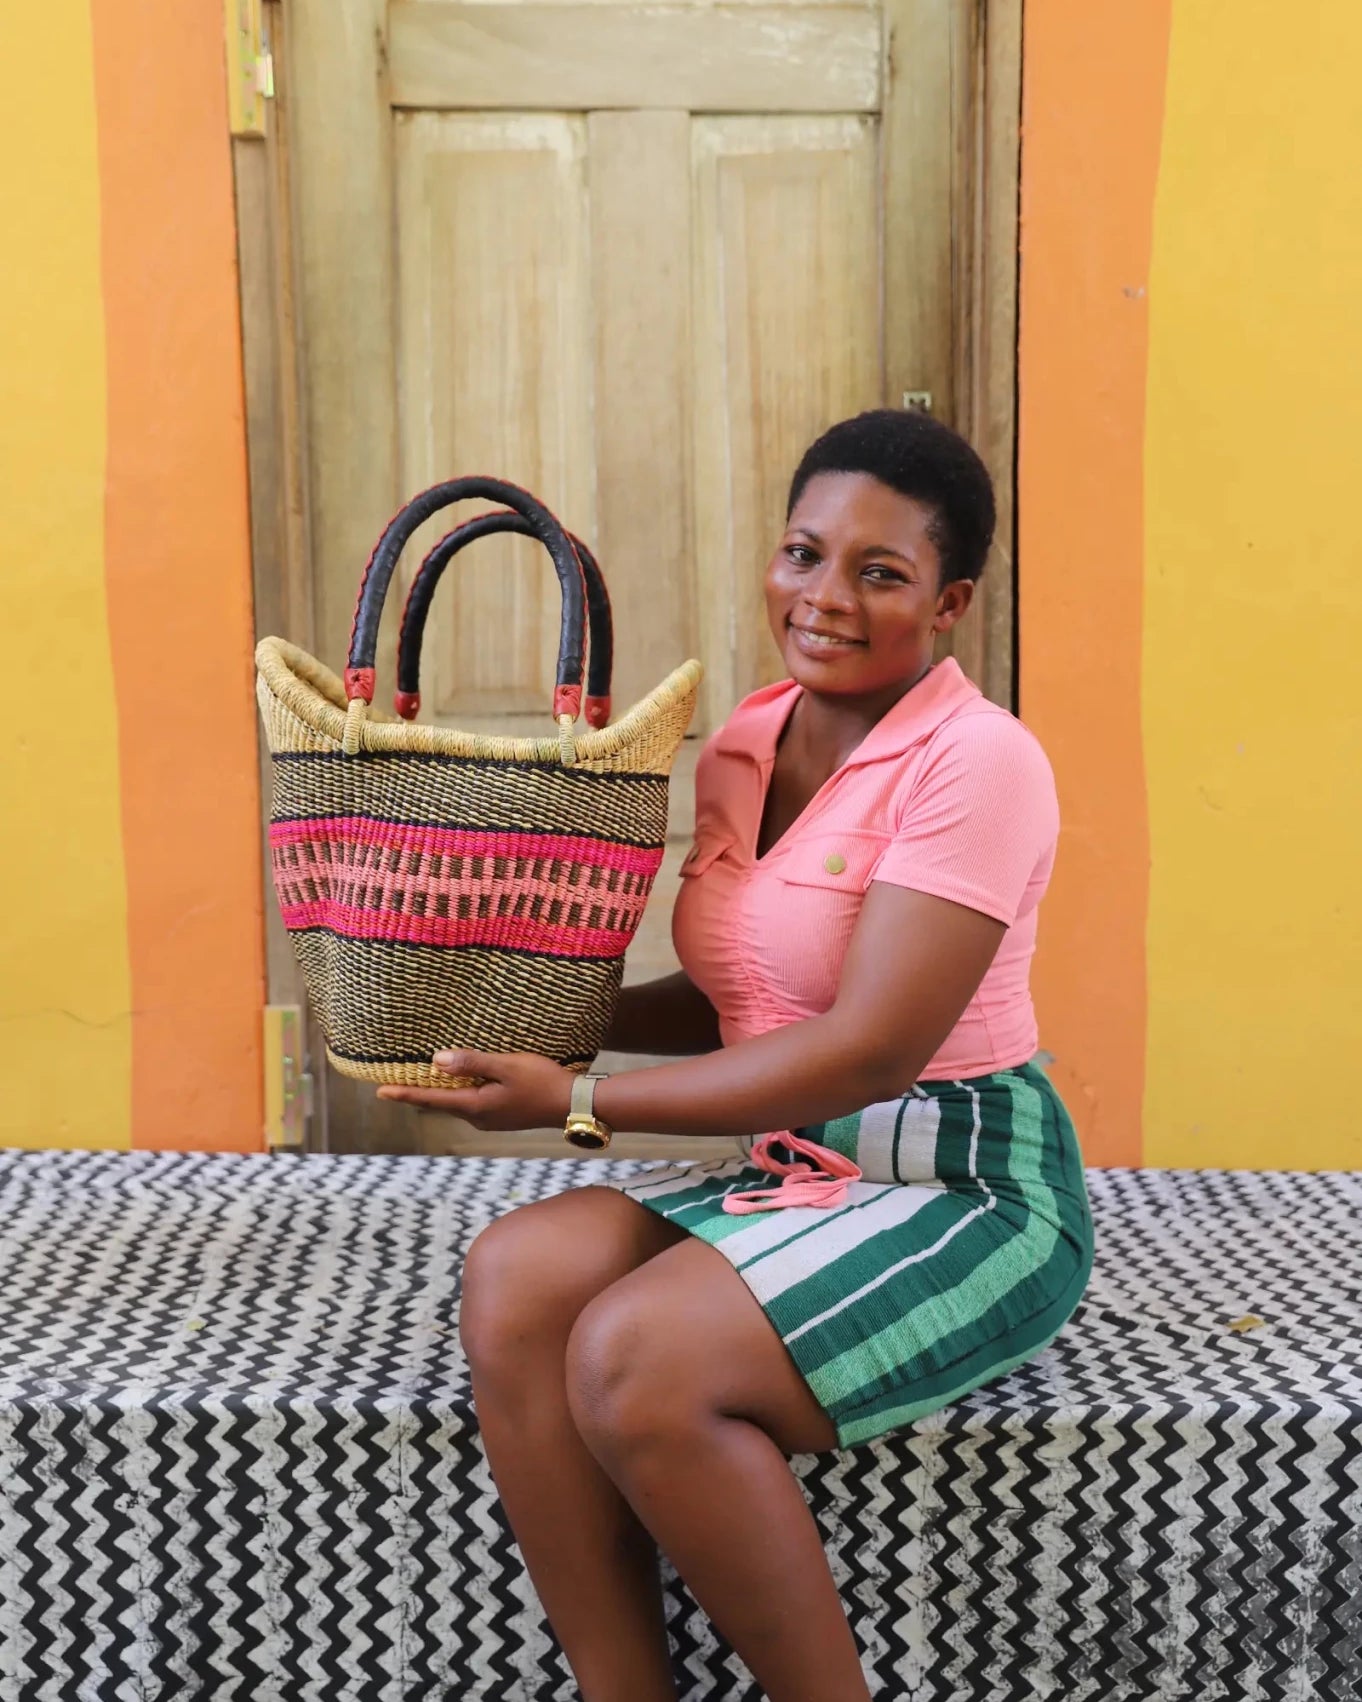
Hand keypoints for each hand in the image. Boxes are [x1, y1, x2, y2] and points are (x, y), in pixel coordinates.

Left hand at [376, 1050, 575, 1130]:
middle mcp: (479, 1117)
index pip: (432, 1100)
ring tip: (423, 1080)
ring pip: (458, 1103)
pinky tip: (461, 1081)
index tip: (380, 1092)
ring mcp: (491, 1119)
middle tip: (395, 1084)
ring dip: (441, 1092)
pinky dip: (460, 1092)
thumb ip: (472, 1063)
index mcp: (476, 1106)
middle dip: (419, 1094)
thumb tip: (436, 1061)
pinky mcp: (503, 1115)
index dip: (405, 1094)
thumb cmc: (542, 1081)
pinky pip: (472, 1103)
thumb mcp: (506, 1066)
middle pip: (442, 1103)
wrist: (573, 1104)